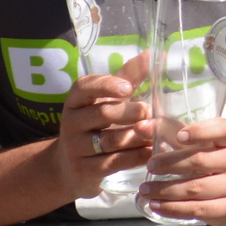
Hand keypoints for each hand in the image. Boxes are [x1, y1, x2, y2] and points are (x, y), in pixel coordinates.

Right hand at [54, 54, 150, 199]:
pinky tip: (152, 151)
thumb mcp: (107, 101)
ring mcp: (75, 149)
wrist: (68, 169)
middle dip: (130, 112)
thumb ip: (128, 78)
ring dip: (137, 135)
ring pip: (110, 140)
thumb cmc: (96, 126)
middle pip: (102, 114)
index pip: (84, 87)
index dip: (106, 85)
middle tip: (151, 111)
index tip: (128, 88)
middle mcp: (71, 123)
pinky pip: (114, 162)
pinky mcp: (83, 172)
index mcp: (76, 101)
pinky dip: (136, 156)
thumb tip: (155, 53)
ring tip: (157, 131)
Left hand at [138, 116, 225, 225]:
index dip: (201, 131)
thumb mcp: (202, 146)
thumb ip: (172, 134)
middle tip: (150, 166)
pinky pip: (196, 209)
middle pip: (201, 160)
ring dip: (165, 190)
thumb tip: (141, 127)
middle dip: (170, 163)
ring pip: (195, 188)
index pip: (222, 130)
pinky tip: (157, 205)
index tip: (180, 136)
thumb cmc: (215, 164)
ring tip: (145, 190)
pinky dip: (172, 208)